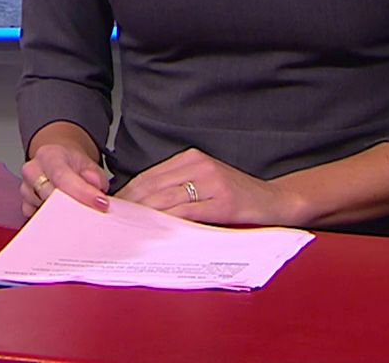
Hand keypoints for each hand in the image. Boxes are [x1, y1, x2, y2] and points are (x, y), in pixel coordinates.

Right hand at [20, 142, 109, 217]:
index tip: (101, 203)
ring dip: (66, 216)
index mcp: (48, 156)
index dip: (82, 192)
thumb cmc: (71, 164)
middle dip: (75, 207)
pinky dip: (55, 222)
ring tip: (79, 211)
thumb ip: (96, 175)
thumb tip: (96, 186)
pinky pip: (40, 220)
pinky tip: (65, 217)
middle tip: (94, 212)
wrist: (58, 162)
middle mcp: (32, 171)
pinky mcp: (25, 207)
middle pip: (51, 196)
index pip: (62, 176)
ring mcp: (26, 191)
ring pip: (45, 211)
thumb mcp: (89, 164)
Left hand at [117, 148, 298, 226]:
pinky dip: (169, 222)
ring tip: (127, 228)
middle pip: (153, 187)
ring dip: (144, 215)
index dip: (128, 193)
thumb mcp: (205, 183)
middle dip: (130, 205)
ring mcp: (212, 182)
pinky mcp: (223, 202)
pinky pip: (188, 213)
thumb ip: (177, 188)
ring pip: (166, 200)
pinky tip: (156, 230)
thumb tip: (142, 205)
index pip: (149, 176)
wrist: (276, 201)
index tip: (112, 207)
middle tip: (112, 221)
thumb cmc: (237, 196)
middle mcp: (199, 165)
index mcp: (190, 158)